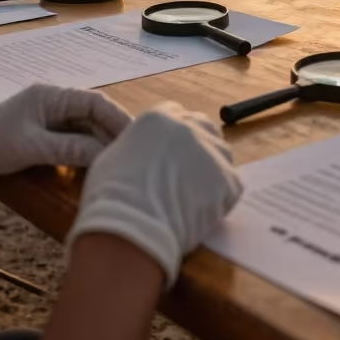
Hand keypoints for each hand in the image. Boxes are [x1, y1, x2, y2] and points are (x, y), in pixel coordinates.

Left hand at [0, 85, 131, 191]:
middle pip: (93, 114)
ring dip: (100, 142)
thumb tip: (104, 153)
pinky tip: (94, 164)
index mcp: (52, 96)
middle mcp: (55, 102)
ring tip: (117, 161)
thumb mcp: (32, 147)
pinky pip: (74, 137)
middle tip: (132, 153)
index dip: (117, 118)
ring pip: (85, 126)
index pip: (94, 102)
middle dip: (112, 132)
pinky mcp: (46, 132)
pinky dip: (86, 150)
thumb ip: (69, 148)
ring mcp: (50, 117)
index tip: (135, 138)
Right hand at [67, 102, 241, 286]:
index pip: (177, 114)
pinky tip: (200, 215)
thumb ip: (135, 147)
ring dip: (211, 172)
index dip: (174, 135)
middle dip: (198, 147)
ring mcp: (212, 152)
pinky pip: (230, 188)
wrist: (130, 225)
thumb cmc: (110, 193)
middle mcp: (190, 127)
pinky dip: (219, 201)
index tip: (171, 152)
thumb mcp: (114, 156)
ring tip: (194, 198)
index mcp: (160, 117)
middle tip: (187, 174)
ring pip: (221, 156)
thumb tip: (142, 156)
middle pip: (205, 128)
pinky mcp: (228, 182)